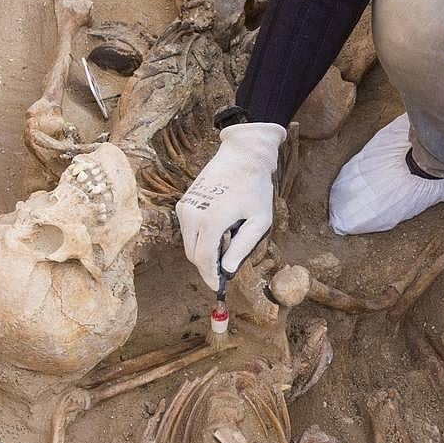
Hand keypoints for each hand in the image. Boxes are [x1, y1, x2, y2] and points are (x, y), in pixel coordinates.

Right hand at [176, 122, 285, 289]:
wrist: (242, 155)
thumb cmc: (255, 188)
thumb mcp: (259, 220)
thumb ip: (243, 247)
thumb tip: (227, 271)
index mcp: (210, 220)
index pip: (204, 260)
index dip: (211, 277)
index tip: (220, 287)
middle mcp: (191, 215)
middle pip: (193, 255)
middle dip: (208, 265)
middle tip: (227, 267)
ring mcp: (185, 208)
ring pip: (189, 243)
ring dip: (205, 250)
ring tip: (229, 238)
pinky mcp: (184, 203)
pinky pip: (189, 230)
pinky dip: (201, 236)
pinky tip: (221, 226)